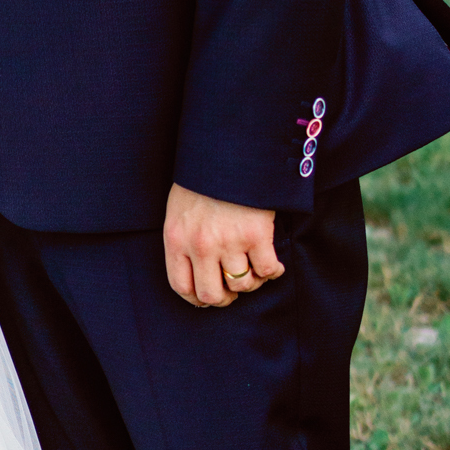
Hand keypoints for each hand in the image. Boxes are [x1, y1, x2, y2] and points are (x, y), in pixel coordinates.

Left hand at [162, 183, 282, 308]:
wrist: (228, 151)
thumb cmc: (202, 180)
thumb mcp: (179, 210)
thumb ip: (184, 240)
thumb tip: (197, 274)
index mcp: (176, 238)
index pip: (181, 286)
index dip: (196, 298)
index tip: (207, 297)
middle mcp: (200, 245)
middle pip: (212, 295)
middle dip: (224, 297)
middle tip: (232, 288)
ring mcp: (229, 242)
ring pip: (243, 285)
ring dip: (251, 280)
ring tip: (253, 267)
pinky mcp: (256, 236)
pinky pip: (267, 270)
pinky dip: (273, 271)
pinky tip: (272, 262)